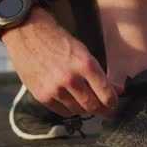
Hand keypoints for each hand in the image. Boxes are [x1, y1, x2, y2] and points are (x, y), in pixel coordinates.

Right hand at [3, 7, 117, 117]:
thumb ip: (100, 74)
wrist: (28, 35)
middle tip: (106, 111)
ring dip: (86, 109)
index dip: (113, 102)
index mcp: (85, 64)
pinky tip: (72, 101)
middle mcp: (70, 79)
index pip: (106, 94)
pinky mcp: (42, 96)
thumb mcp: (83, 52)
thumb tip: (118, 91)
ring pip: (78, 111)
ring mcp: (55, 89)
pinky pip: (62, 111)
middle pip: (93, 106)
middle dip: (103, 111)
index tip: (113, 103)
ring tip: (88, 104)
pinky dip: (70, 109)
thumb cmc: (59, 42)